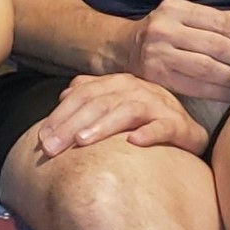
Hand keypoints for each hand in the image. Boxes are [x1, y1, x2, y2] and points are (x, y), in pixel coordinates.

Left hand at [37, 73, 209, 157]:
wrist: (188, 127)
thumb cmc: (145, 116)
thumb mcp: (115, 103)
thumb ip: (90, 96)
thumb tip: (63, 96)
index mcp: (116, 83)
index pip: (82, 95)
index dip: (60, 115)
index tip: (41, 138)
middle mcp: (135, 89)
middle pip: (98, 103)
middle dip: (72, 124)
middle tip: (52, 147)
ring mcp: (158, 104)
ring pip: (126, 111)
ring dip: (103, 125)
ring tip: (83, 141)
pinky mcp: (179, 124)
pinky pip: (163, 127)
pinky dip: (149, 133)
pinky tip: (135, 142)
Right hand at [125, 0, 229, 100]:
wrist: (123, 48)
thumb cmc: (163, 32)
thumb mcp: (184, 17)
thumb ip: (217, 21)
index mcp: (173, 8)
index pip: (217, 21)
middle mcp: (164, 28)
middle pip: (216, 45)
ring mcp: (158, 53)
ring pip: (209, 68)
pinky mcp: (157, 76)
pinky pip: (197, 87)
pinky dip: (219, 92)